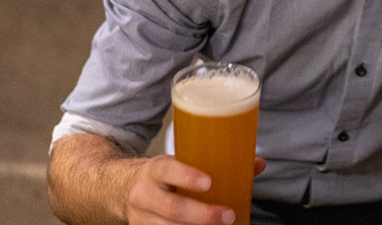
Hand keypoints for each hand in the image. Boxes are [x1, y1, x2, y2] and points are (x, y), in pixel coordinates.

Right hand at [124, 156, 266, 224]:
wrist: (124, 188)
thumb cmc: (163, 176)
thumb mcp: (180, 163)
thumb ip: (215, 164)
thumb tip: (257, 164)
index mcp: (154, 170)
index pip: (167, 170)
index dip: (187, 176)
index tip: (209, 182)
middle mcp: (144, 194)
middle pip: (173, 208)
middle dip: (203, 215)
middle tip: (228, 215)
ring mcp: (142, 218)